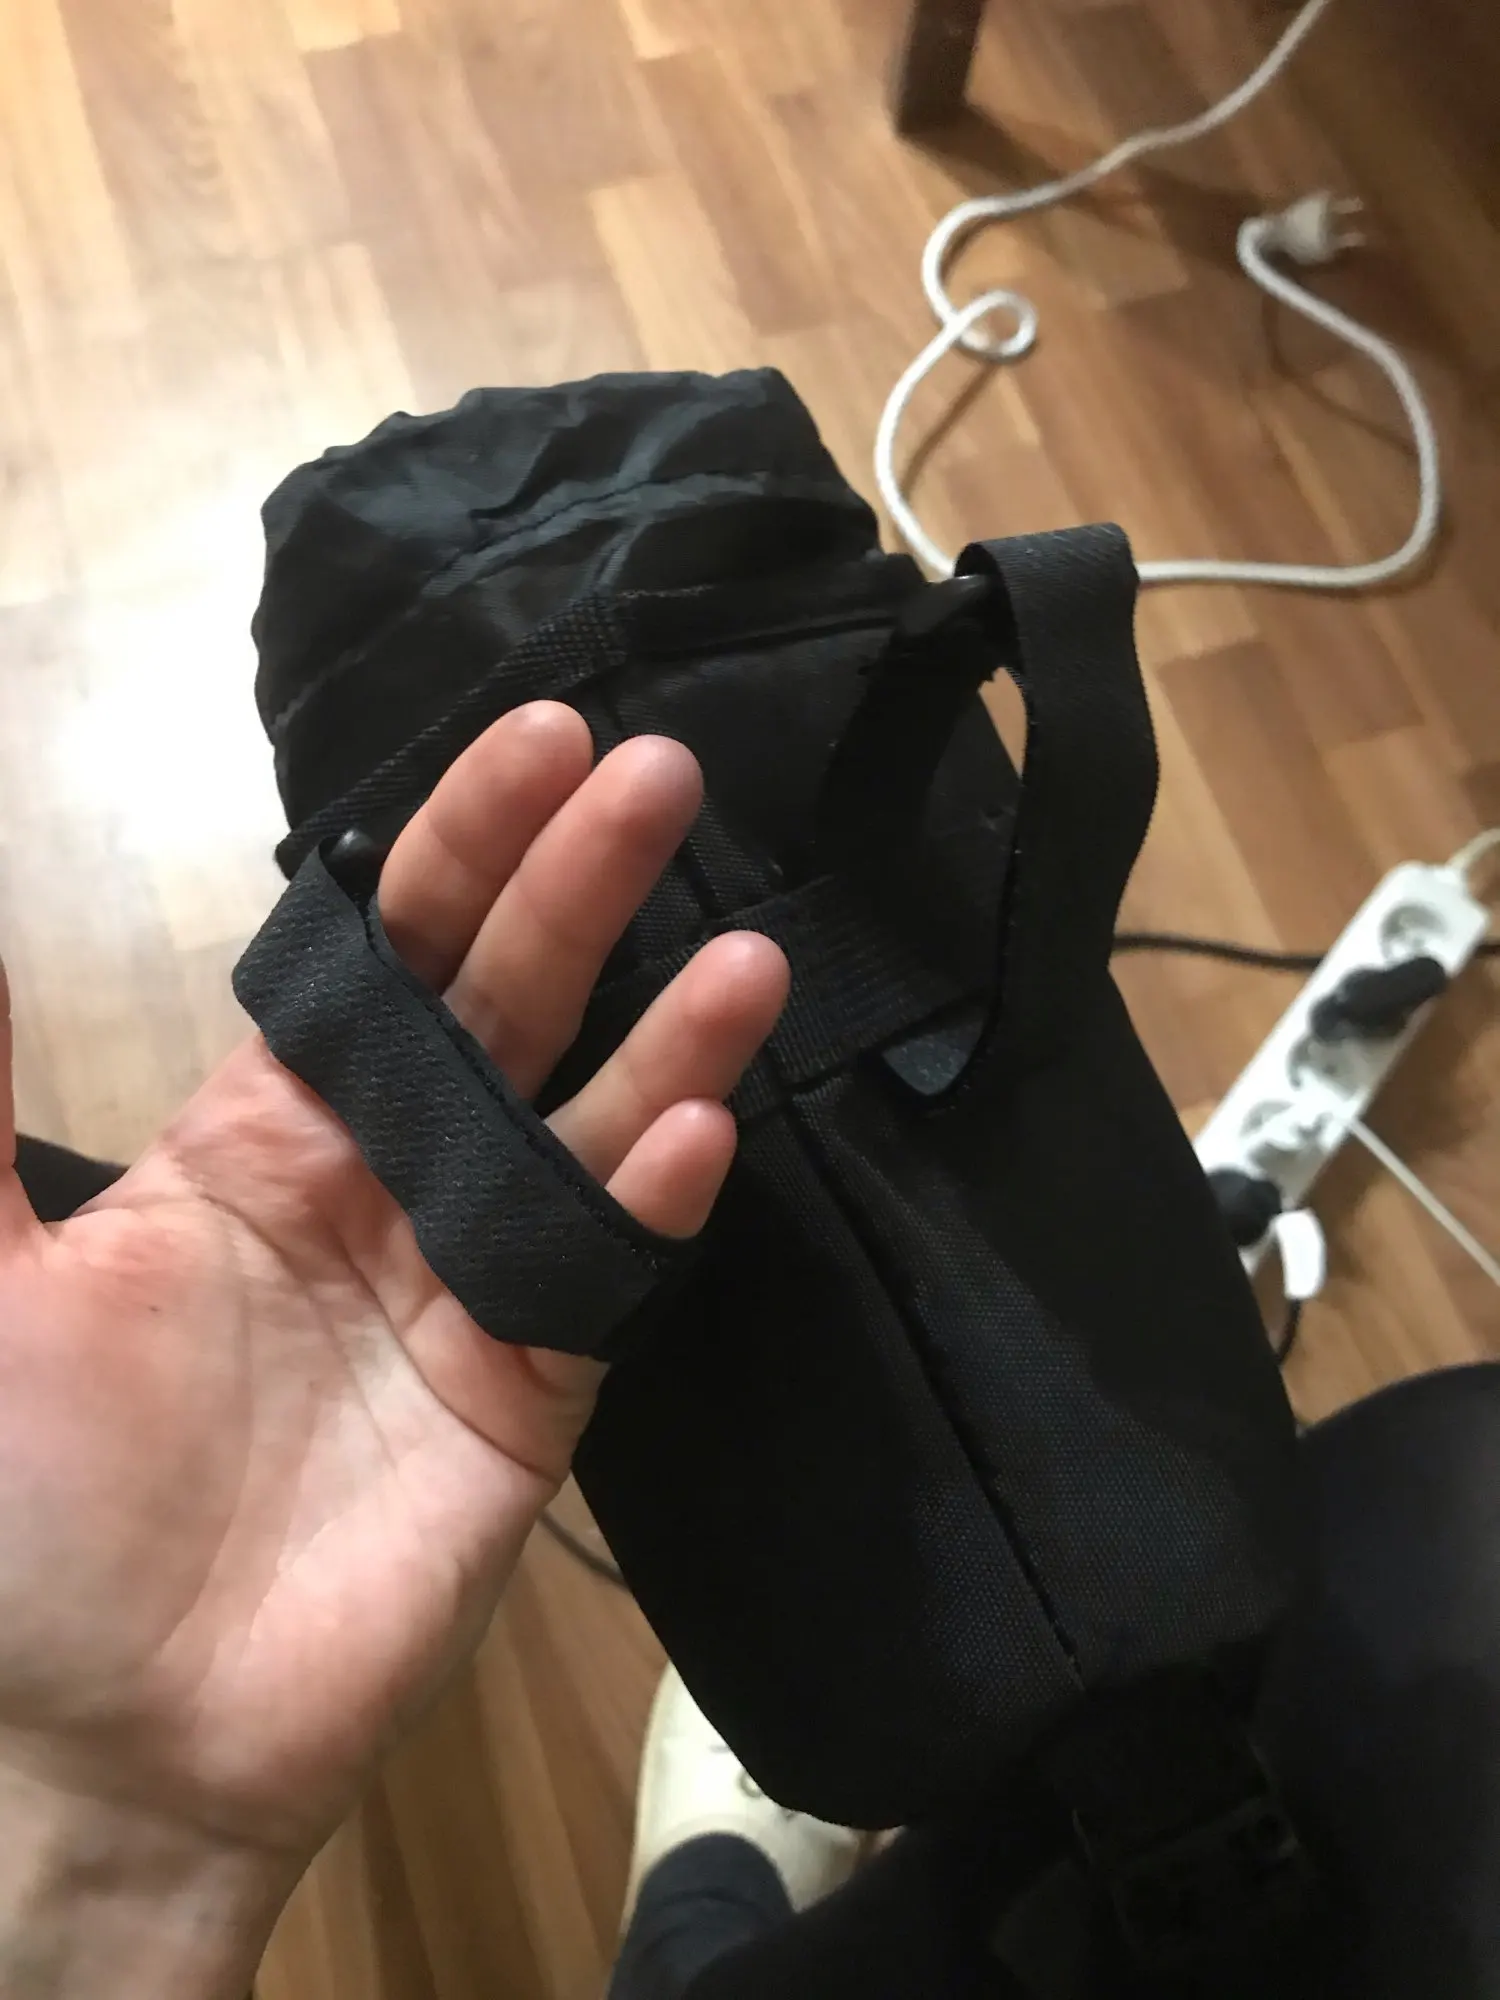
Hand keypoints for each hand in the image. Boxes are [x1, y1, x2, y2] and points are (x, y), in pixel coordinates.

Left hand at [0, 704, 786, 1993]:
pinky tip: (698, 1132)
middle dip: (581, 889)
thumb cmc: (26, 1503)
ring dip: (668, 1039)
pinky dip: (649, 1204)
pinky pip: (604, 1280)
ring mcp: (474, 1285)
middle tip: (662, 775)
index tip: (536, 738)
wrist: (106, 1736)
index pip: (385, 953)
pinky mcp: (534, 1393)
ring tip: (747, 955)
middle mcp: (389, 1182)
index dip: (458, 846)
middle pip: (506, 1006)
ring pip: (589, 1129)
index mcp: (268, 1130)